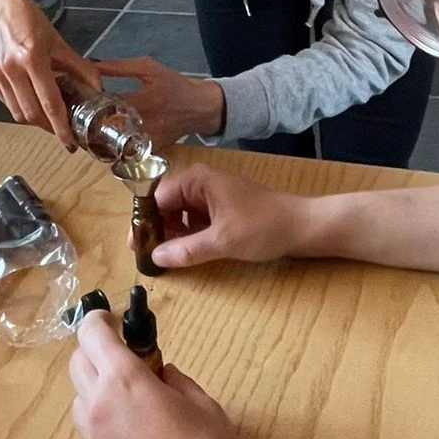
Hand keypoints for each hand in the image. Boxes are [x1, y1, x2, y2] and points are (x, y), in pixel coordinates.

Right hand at [0, 0, 97, 143]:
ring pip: (17, 113)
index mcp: (32, 57)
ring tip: (48, 115)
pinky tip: (31, 99)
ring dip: (35, 119)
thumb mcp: (59, 42)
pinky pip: (7, 102)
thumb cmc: (31, 22)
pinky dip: (21, 107)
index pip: (49, 102)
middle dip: (48, 127)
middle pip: (31, 113)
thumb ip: (79, 68)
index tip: (70, 142)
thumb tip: (97, 90)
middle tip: (62, 131)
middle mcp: (11, 67)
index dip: (60, 126)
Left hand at [69, 312, 255, 438]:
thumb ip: (174, 381)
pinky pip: (90, 435)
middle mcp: (98, 408)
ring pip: (78, 402)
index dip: (98, 321)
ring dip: (95, 390)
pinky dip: (103, 425)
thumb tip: (160, 375)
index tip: (112, 321)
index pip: (91, 335)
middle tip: (123, 359)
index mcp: (123, 382)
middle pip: (76, 364)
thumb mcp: (204, 404)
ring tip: (128, 401)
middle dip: (95, 353)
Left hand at [91, 57, 224, 148]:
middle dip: (92, 124)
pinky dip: (114, 148)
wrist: (200, 107)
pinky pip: (127, 152)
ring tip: (85, 131)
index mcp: (146, 98)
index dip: (92, 103)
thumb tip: (91, 64)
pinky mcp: (152, 149)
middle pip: (111, 127)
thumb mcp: (148, 68)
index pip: (111, 104)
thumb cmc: (173, 84)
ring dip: (100, 138)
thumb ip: (119, 67)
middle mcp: (148, 121)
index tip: (78, 101)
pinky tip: (103, 141)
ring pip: (117, 144)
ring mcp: (150, 138)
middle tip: (76, 119)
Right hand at [152, 165, 312, 269]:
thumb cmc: (264, 227)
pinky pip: (194, 218)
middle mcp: (200, 182)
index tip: (134, 245)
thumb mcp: (221, 242)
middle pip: (165, 203)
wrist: (304, 226)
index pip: (156, 197)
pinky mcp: (221, 207)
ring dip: (171, 232)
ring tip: (164, 255)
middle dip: (155, 227)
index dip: (143, 220)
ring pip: (179, 212)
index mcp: (196, 180)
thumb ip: (186, 250)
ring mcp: (211, 194)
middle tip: (147, 254)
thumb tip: (155, 258)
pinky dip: (187, 233)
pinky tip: (185, 251)